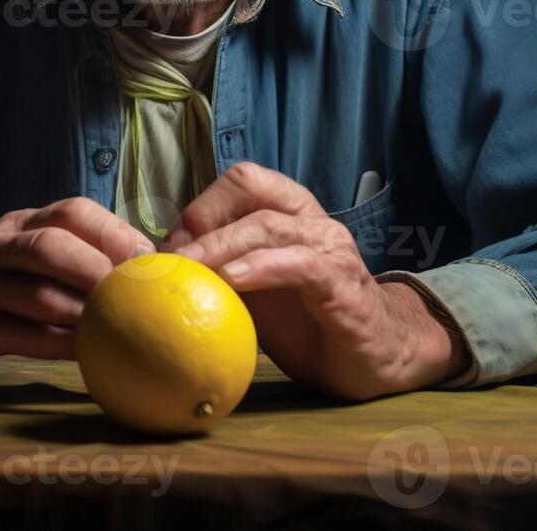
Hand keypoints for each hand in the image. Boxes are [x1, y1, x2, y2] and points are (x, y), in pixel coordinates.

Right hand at [0, 197, 154, 388]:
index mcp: (18, 225)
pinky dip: (48, 340)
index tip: (154, 262)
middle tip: (139, 293)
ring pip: (29, 285)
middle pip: (52, 241)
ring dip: (79, 305)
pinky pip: (6, 329)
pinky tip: (82, 353)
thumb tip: (142, 277)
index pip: (72, 211)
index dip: (116, 232)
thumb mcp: (17, 263)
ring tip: (120, 324)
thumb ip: (68, 263)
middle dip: (100, 265)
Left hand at [159, 162, 468, 399]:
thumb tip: (158, 272)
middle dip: (201, 219)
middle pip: (249, 189)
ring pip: (268, 224)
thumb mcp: (256, 292)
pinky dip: (260, 268)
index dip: (198, 208)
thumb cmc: (310, 321)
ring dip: (219, 245)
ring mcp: (329, 248)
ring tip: (187, 269)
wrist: (378, 355)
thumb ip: (219, 272)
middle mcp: (311, 220)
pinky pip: (299, 264)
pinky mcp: (342, 284)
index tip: (168, 249)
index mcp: (290, 212)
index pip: (241, 181)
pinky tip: (231, 282)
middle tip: (169, 259)